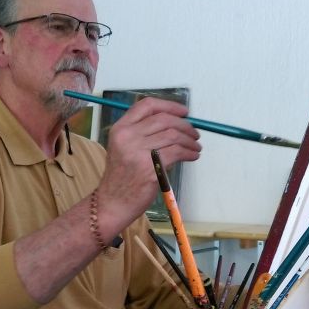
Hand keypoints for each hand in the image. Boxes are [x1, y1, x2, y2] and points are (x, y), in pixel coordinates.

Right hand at [96, 97, 201, 227]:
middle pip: (164, 120)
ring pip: (173, 135)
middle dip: (185, 125)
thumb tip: (175, 124)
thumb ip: (142, 133)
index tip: (184, 112)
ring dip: (190, 140)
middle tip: (194, 133)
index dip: (169, 106)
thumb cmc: (121, 177)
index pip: (147, 106)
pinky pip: (177, 152)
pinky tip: (192, 155)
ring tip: (196, 146)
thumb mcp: (123, 147)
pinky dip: (189, 152)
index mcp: (121, 128)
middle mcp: (128, 137)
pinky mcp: (150, 168)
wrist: (113, 202)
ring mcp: (138, 152)